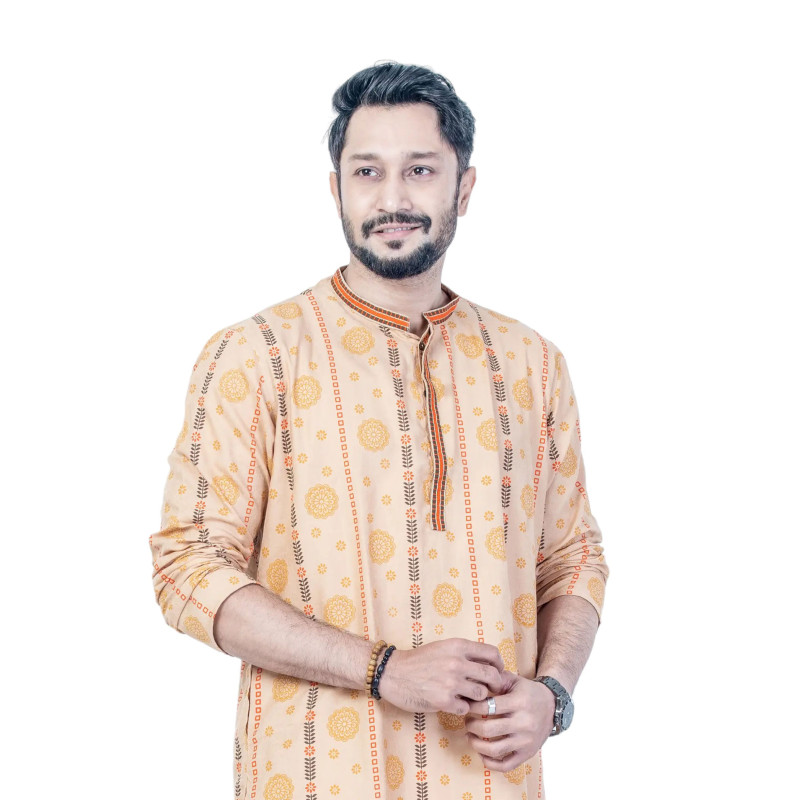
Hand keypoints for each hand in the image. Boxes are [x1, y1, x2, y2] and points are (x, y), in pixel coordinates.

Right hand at [378, 638, 505, 715]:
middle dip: (495, 685)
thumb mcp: (443, 647)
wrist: (393, 673)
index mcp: (458, 646)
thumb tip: (489, 665)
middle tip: (491, 690)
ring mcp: (451, 682)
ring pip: (482, 695)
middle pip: (492, 676)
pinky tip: (453, 704)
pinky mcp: (444, 701)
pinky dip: (462, 708)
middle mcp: (457, 662)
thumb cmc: (419, 660)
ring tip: (468, 697)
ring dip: (478, 698)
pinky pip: (466, 708)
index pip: (492, 654)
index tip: (497, 672)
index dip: (499, 665)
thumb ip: (464, 654)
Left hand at [464, 671, 554, 772]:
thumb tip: (474, 684)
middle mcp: (523, 723)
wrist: (552, 706)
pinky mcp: (527, 754)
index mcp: (518, 703)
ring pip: (494, 750)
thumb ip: (495, 680)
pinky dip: (490, 763)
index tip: (466, 705)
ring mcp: (526, 741)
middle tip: (467, 721)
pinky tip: (482, 753)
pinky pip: (506, 765)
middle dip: (471, 726)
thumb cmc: (528, 692)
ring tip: (470, 736)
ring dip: (476, 744)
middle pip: (488, 729)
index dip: (472, 706)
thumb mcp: (514, 680)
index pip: (488, 706)